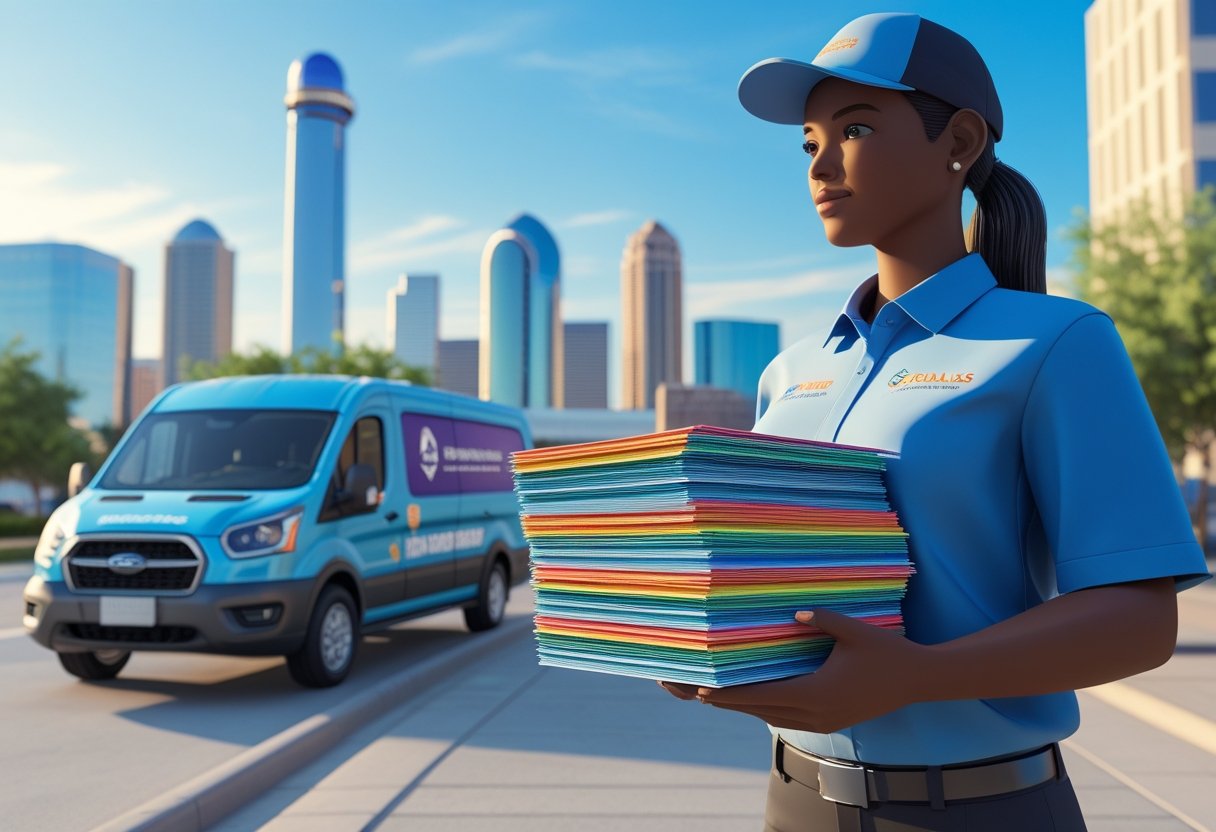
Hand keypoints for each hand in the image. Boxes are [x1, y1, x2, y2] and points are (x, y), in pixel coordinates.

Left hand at [660, 609, 932, 733]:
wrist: (918, 680)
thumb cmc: (886, 651)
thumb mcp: (853, 630)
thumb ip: (823, 619)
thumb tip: (795, 611)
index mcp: (816, 693)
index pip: (762, 697)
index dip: (731, 695)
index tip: (704, 691)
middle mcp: (816, 713)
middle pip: (761, 711)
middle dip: (730, 703)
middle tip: (698, 692)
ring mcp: (824, 722)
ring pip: (774, 718)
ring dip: (747, 708)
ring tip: (719, 696)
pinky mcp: (831, 722)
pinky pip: (790, 719)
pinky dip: (769, 710)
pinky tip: (757, 701)